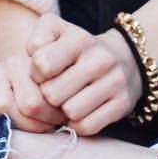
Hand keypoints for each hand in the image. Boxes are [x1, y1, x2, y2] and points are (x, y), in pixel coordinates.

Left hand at [24, 11, 142, 136]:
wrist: (125, 58)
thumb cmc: (79, 49)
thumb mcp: (57, 31)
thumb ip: (38, 38)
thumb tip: (33, 56)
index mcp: (80, 40)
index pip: (42, 64)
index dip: (36, 74)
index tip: (45, 73)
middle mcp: (100, 59)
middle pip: (53, 94)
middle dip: (49, 95)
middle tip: (57, 89)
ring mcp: (114, 81)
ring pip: (71, 112)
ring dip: (65, 111)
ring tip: (69, 99)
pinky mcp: (123, 104)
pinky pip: (87, 127)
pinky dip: (80, 123)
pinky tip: (82, 111)